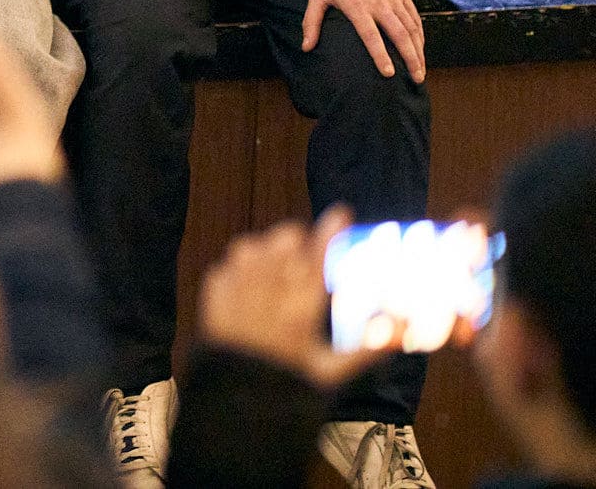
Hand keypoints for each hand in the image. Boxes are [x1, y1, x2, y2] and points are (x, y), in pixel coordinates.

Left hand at [198, 207, 383, 389]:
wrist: (235, 399)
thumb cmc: (286, 387)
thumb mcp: (332, 373)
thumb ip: (367, 349)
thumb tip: (399, 329)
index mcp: (299, 309)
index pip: (319, 257)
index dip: (331, 231)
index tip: (341, 213)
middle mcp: (266, 292)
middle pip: (285, 239)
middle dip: (299, 241)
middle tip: (307, 257)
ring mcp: (235, 288)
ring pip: (253, 245)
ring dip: (268, 251)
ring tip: (278, 271)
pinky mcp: (213, 292)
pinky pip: (228, 263)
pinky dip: (241, 268)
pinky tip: (251, 287)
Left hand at [302, 0, 424, 81]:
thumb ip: (312, 22)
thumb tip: (306, 47)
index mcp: (358, 6)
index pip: (371, 35)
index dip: (380, 55)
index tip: (388, 73)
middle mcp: (380, 4)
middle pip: (400, 35)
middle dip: (410, 58)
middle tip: (416, 79)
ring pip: (411, 28)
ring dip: (419, 50)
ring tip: (421, 70)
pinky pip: (415, 16)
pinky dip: (420, 34)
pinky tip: (421, 48)